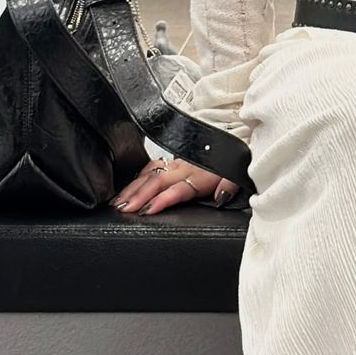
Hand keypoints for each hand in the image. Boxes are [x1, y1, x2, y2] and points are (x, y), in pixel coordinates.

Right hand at [108, 156, 238, 214]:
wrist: (235, 145)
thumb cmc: (233, 165)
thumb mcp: (238, 175)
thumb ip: (230, 185)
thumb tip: (221, 196)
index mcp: (201, 176)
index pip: (178, 189)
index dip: (162, 200)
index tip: (147, 210)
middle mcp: (186, 168)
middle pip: (157, 181)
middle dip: (138, 195)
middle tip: (123, 209)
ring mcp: (178, 163)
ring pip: (150, 174)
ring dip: (133, 188)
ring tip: (118, 202)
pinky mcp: (175, 160)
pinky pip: (152, 166)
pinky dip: (137, 176)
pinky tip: (127, 186)